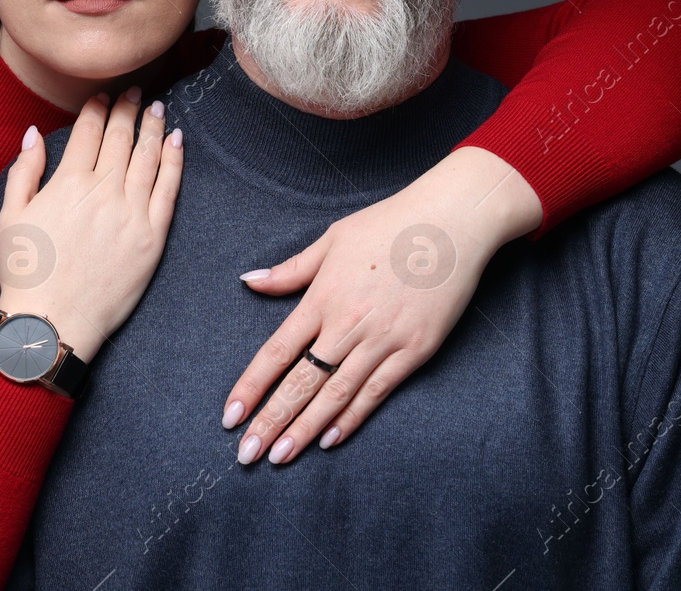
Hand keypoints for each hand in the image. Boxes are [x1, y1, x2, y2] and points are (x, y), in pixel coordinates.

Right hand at [0, 85, 182, 362]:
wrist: (52, 323)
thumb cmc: (26, 273)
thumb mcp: (10, 216)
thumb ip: (25, 170)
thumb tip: (36, 133)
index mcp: (68, 182)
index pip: (89, 130)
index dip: (98, 107)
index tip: (104, 94)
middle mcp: (103, 191)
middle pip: (121, 136)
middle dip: (127, 108)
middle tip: (134, 90)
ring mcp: (131, 212)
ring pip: (147, 156)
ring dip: (152, 126)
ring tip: (156, 107)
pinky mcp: (153, 236)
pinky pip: (169, 188)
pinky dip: (174, 159)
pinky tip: (176, 140)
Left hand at [222, 147, 540, 463]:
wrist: (452, 222)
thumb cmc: (389, 225)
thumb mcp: (332, 239)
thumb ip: (290, 270)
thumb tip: (249, 281)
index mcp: (323, 296)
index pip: (277, 352)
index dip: (251, 387)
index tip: (229, 416)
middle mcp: (348, 324)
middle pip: (301, 383)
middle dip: (271, 421)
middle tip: (246, 454)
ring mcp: (383, 340)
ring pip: (335, 395)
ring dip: (304, 430)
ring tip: (280, 457)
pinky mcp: (414, 350)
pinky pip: (377, 392)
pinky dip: (352, 418)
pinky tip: (330, 440)